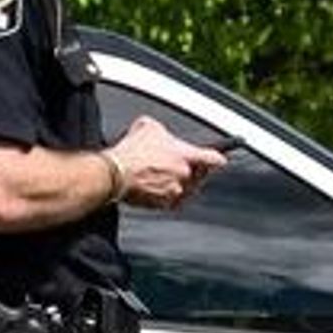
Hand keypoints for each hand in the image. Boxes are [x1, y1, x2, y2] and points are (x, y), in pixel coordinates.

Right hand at [105, 115, 223, 212]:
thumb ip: (161, 130)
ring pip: (184, 188)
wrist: (114, 174)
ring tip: (158, 174)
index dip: (216, 158)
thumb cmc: (131, 152)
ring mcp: (176, 192)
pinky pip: (170, 199)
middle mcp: (186, 177)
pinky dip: (163, 193)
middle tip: (173, 164)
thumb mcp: (148, 127)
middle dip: (189, 170)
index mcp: (187, 157)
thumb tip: (158, 131)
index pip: (215, 159)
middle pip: (198, 175)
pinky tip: (151, 184)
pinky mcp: (163, 205)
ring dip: (175, 182)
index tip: (217, 158)